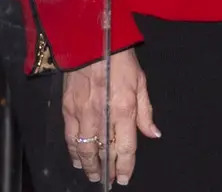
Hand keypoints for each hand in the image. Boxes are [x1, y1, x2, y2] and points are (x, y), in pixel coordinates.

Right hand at [61, 48, 158, 184]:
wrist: (92, 42)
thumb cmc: (121, 60)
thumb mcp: (141, 82)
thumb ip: (146, 112)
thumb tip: (153, 134)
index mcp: (124, 108)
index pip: (125, 147)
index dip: (125, 166)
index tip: (124, 178)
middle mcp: (103, 115)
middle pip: (104, 152)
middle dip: (106, 169)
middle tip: (108, 180)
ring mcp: (83, 113)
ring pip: (84, 149)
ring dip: (89, 165)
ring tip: (93, 174)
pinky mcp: (68, 109)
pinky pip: (70, 137)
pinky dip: (73, 152)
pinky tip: (78, 159)